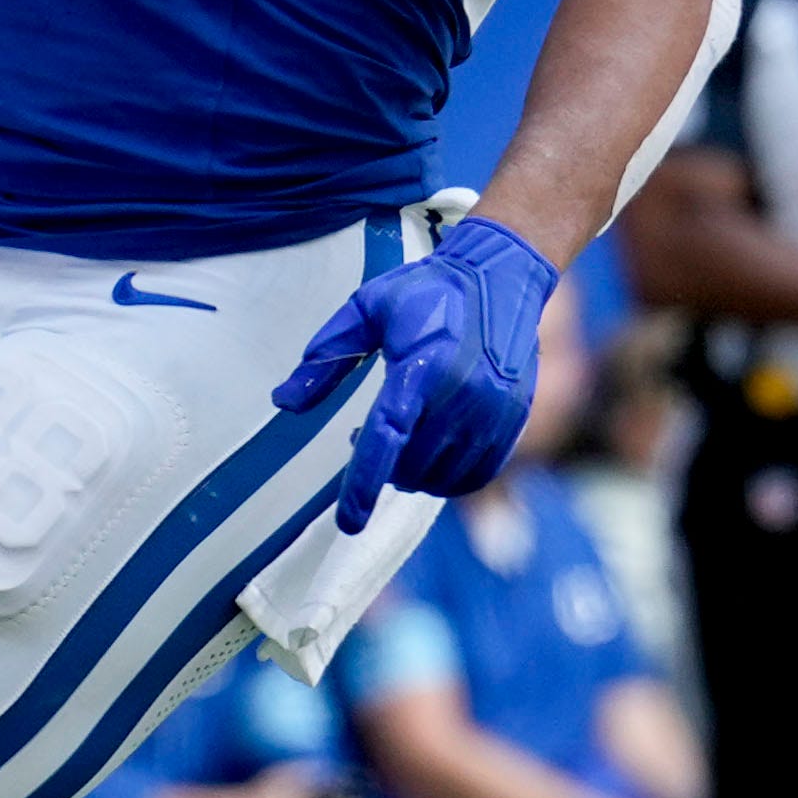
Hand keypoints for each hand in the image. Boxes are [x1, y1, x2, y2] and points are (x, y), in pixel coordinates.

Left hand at [268, 213, 560, 532]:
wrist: (500, 277)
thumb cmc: (426, 291)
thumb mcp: (365, 309)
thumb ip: (325, 358)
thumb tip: (283, 402)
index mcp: (421, 367)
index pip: (388, 439)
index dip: (364, 485)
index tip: (348, 521)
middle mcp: (463, 396)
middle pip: (412, 466)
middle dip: (383, 467)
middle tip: (366, 436)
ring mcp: (494, 413)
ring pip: (442, 477)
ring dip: (413, 473)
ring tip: (402, 439)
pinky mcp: (514, 421)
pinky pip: (476, 475)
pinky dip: (447, 477)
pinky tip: (432, 452)